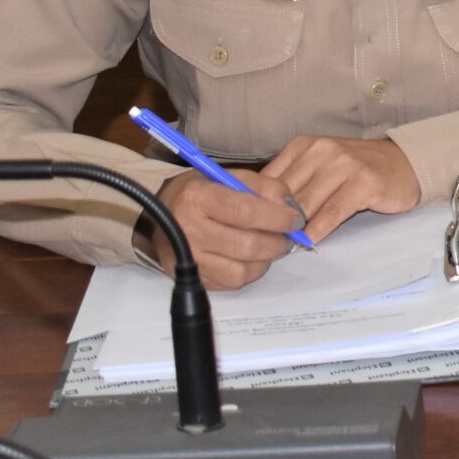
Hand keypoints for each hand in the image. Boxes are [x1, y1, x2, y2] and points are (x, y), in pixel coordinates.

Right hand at [150, 168, 302, 289]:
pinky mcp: (193, 278)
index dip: (278, 217)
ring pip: (242, 270)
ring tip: (270, 246)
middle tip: (288, 236)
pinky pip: (232, 282)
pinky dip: (250, 271)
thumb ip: (264, 187)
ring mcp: (188, 259)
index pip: (246, 212)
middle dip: (278, 242)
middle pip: (247, 245)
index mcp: (197, 198)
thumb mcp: (229, 176)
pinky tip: (252, 258)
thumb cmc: (203, 193)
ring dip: (266, 259)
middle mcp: (189, 230)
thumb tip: (292, 209)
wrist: (163, 214)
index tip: (295, 219)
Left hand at [263, 135, 421, 240]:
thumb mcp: (319, 169)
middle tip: (264, 246)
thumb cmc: (357, 171)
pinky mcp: (364, 182)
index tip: (250, 230)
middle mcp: (322, 150)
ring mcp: (344, 164)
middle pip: (284, 195)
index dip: (256, 207)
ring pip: (306, 205)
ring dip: (293, 230)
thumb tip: (257, 213)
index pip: (267, 180)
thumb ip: (293, 184)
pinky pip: (332, 212)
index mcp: (304, 146)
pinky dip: (318, 231)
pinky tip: (310, 243)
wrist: (405, 164)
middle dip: (273, 222)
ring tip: (284, 248)